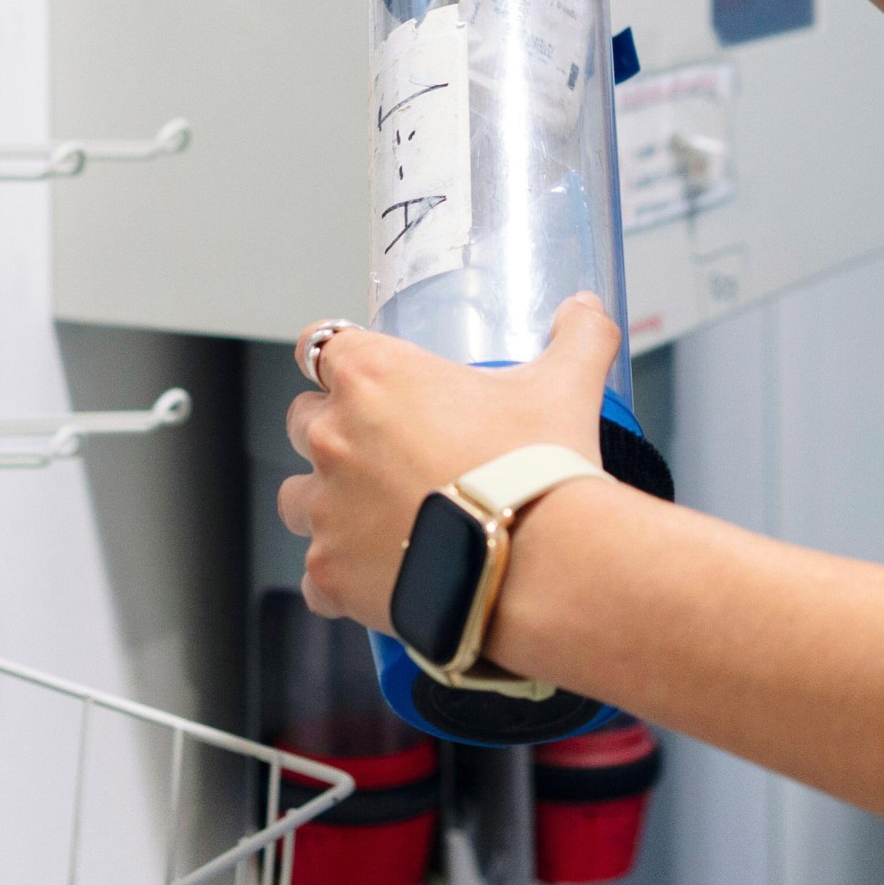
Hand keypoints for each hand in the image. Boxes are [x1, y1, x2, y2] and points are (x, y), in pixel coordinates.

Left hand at [278, 296, 622, 628]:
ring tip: (381, 517)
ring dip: (329, 502)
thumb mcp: (565, 385)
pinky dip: (341, 575)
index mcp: (373, 375)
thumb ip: (577, 336)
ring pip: (297, 497)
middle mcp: (334, 434)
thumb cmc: (538, 470)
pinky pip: (315, 573)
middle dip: (336, 433)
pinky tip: (382, 575)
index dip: (340, 360)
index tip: (358, 376)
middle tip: (388, 453)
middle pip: (302, 419)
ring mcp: (326, 507)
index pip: (319, 344)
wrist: (540, 567)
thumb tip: (585, 309)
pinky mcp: (330, 572)